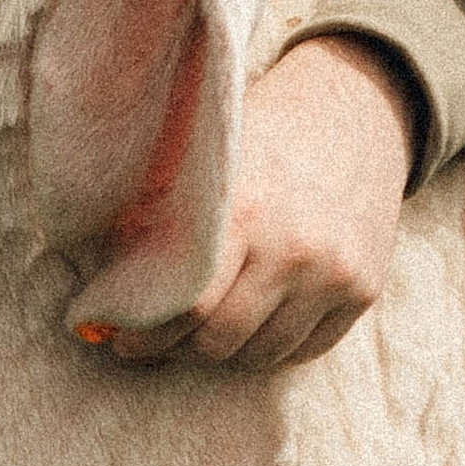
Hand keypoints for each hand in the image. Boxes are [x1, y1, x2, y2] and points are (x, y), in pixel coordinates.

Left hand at [96, 32, 416, 369]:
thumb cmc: (259, 135)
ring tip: (197, 332)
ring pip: (262, 354)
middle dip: (176, 348)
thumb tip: (101, 288)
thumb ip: (157, 219)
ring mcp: (334, 274)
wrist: (353, 111)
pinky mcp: (364, 289)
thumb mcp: (204, 161)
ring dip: (223, 352)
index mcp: (244, 211)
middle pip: (220, 340)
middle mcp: (294, 249)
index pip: (186, 306)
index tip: (117, 336)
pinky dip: (270, 348)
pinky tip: (246, 329)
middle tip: (151, 341)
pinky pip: (306, 350)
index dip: (144, 332)